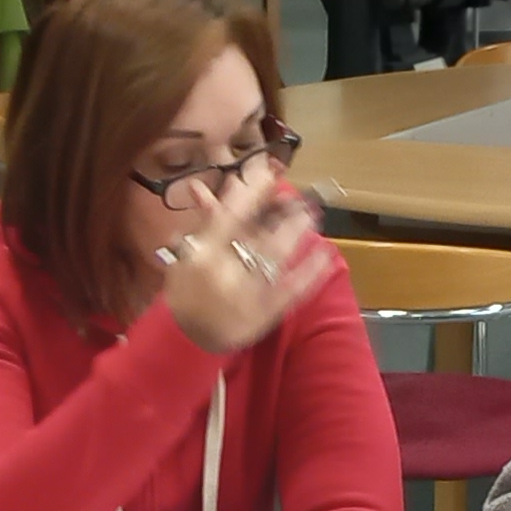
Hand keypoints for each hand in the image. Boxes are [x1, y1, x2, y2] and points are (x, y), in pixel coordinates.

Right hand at [156, 159, 341, 353]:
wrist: (186, 339)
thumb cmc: (185, 291)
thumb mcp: (187, 254)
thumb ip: (207, 220)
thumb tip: (224, 184)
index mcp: (201, 256)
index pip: (229, 215)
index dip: (251, 190)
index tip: (269, 171)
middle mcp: (223, 273)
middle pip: (259, 234)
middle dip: (282, 211)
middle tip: (300, 196)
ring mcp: (246, 295)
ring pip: (276, 257)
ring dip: (297, 233)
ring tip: (313, 215)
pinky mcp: (264, 314)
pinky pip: (291, 290)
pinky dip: (310, 273)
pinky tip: (326, 255)